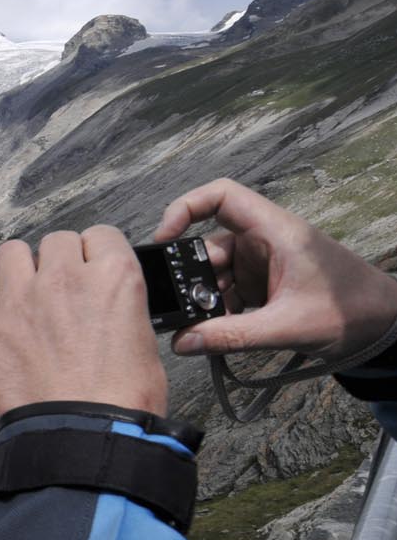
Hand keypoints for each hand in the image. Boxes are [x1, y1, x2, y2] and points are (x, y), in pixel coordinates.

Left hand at [0, 226, 166, 417]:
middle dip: (60, 261)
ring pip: (11, 253)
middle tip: (62, 289)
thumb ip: (120, 306)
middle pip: (56, 241)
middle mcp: (64, 278)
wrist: (84, 435)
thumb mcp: (143, 339)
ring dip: (20, 269)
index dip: (95, 255)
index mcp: (112, 276)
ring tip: (27, 296)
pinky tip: (1, 323)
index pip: (100, 236)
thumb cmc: (120, 400)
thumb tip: (106, 305)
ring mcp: (21, 299)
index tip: (91, 269)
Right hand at [155, 178, 396, 359]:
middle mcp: (263, 241)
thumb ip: (232, 336)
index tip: (163, 239)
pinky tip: (218, 334)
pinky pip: (227, 293)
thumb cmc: (352, 310)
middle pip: (207, 246)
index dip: (185, 208)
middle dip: (190, 278)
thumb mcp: (288, 326)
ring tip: (203, 331)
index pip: (220, 196)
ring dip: (204, 302)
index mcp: (274, 231)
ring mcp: (262, 264)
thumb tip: (182, 343)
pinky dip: (218, 312)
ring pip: (214, 275)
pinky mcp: (263, 286)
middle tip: (180, 309)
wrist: (387, 325)